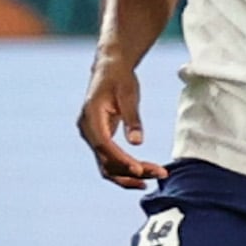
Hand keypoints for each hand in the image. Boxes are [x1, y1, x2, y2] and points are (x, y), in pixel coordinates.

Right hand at [79, 60, 165, 189]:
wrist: (110, 68)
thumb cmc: (120, 78)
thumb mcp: (129, 94)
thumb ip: (132, 118)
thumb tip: (137, 142)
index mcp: (90, 115)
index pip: (103, 144)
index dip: (120, 160)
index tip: (139, 170)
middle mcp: (87, 129)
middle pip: (105, 160)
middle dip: (131, 171)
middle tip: (159, 172)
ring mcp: (91, 136)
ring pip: (107, 166)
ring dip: (129, 175)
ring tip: (156, 176)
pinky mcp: (99, 140)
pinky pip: (109, 161)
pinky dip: (125, 171)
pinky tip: (143, 176)